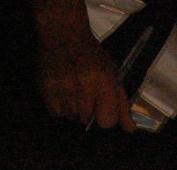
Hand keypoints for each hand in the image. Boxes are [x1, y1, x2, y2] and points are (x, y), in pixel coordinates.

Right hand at [35, 10, 136, 131]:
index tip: (102, 106)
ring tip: (72, 90)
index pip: (107, 121)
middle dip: (87, 110)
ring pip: (70, 116)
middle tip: (85, 92)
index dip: (105, 116)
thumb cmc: (92, 57)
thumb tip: (131, 130)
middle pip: (86, 119)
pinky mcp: (46, 86)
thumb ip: (122, 104)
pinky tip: (61, 91)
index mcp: (104, 82)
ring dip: (72, 108)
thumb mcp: (113, 76)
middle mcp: (84, 84)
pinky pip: (55, 112)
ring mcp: (63, 85)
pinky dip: (58, 106)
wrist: (63, 33)